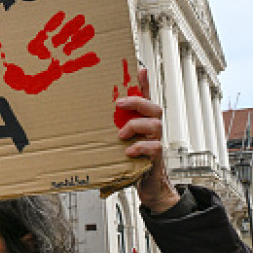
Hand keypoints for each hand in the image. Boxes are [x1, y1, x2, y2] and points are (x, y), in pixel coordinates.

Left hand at [115, 68, 179, 213]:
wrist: (146, 184)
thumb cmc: (131, 159)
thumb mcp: (121, 139)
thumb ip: (113, 125)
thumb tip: (95, 113)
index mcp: (143, 120)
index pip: (146, 97)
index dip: (144, 82)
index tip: (139, 68)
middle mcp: (152, 128)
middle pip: (154, 106)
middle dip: (137, 101)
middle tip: (118, 103)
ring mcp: (156, 141)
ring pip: (156, 123)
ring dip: (136, 125)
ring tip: (121, 134)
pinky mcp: (156, 156)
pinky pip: (155, 146)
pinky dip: (140, 147)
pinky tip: (128, 151)